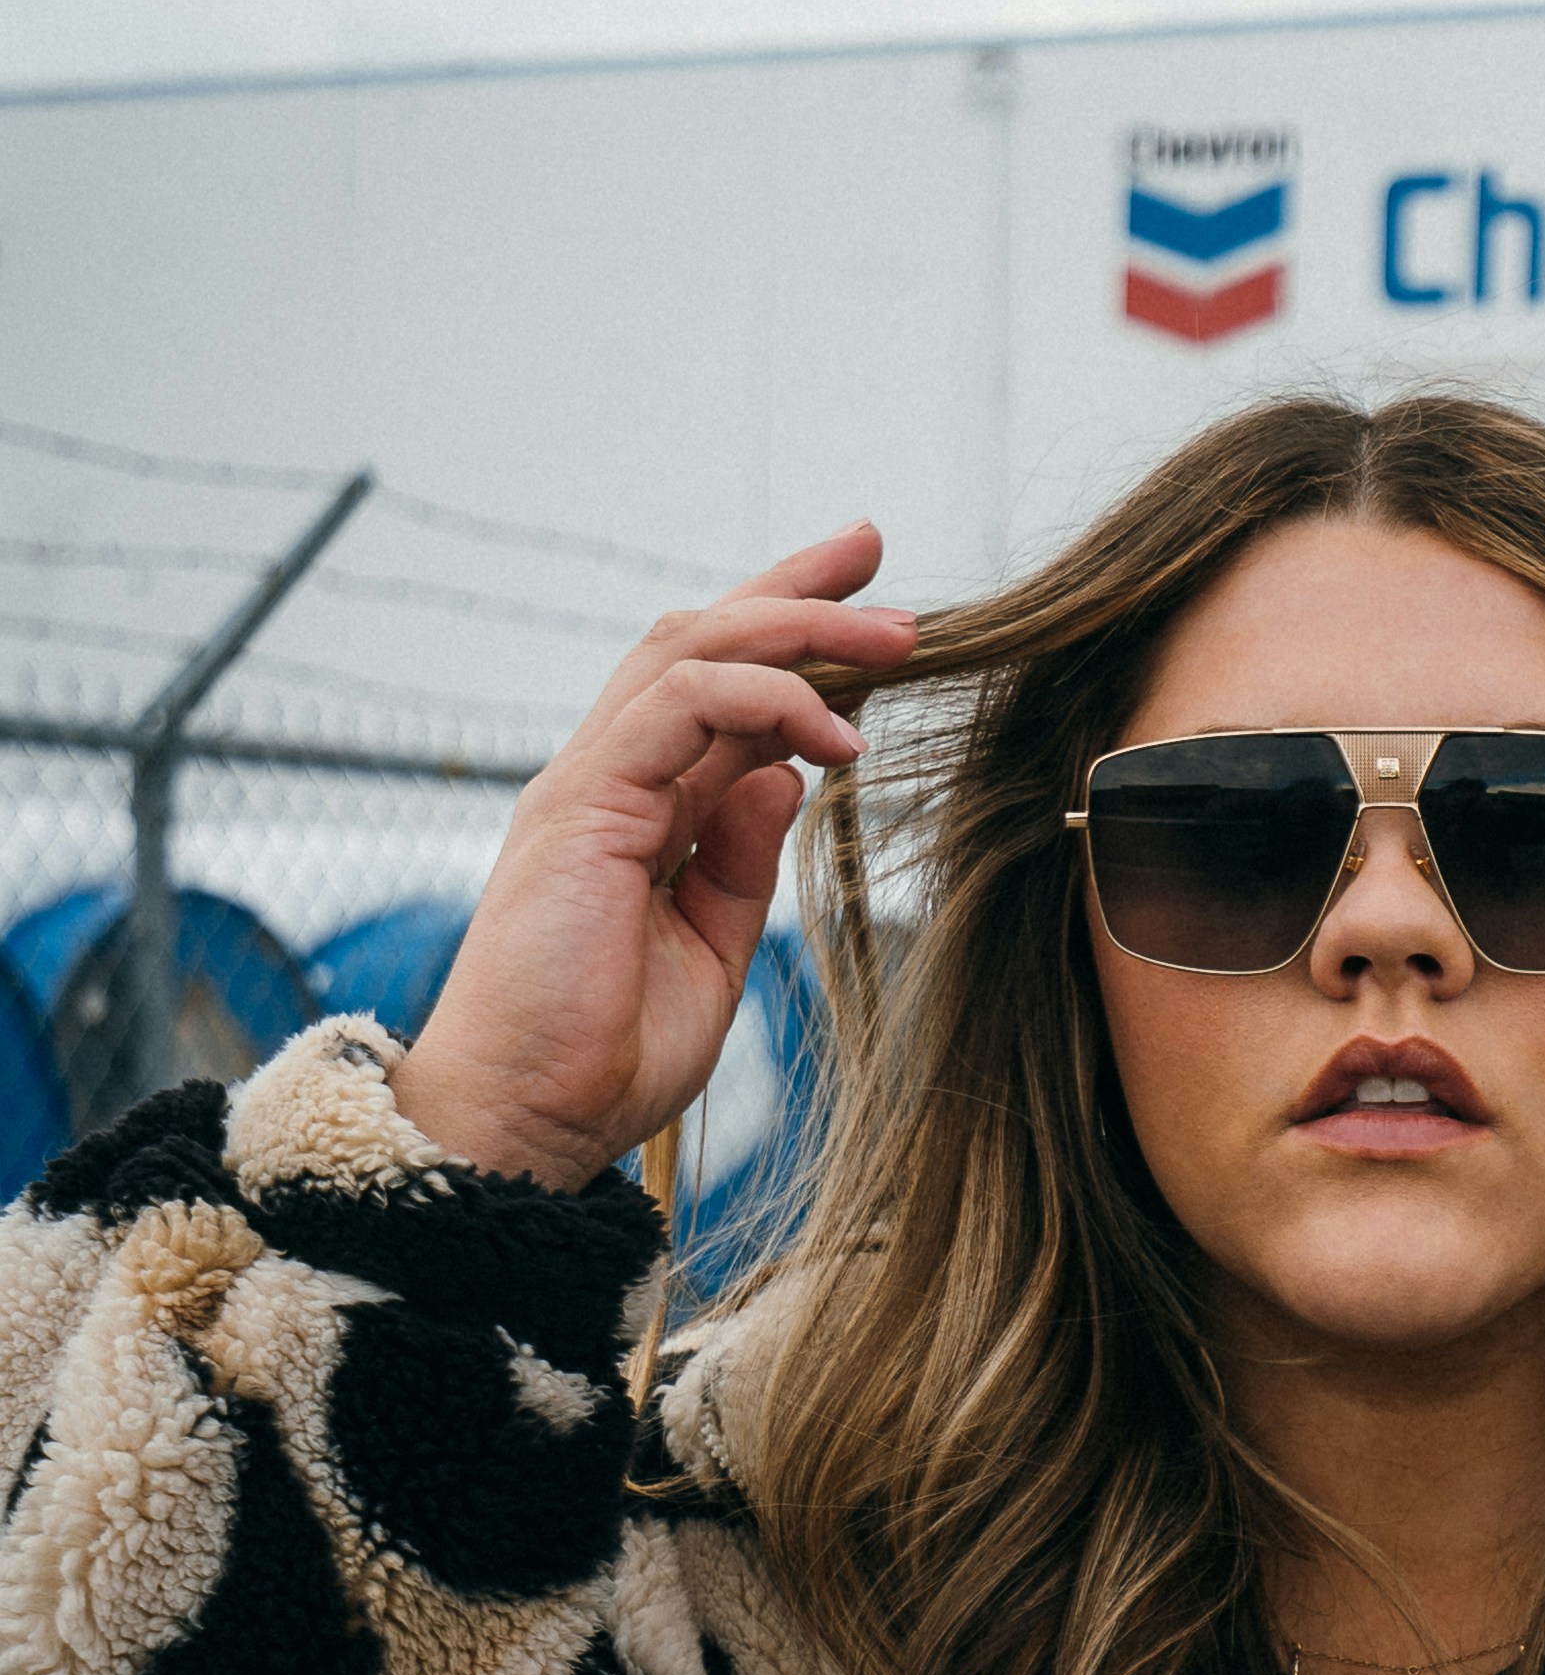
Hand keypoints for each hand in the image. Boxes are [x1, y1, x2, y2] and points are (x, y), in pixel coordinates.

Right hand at [393, 525, 913, 1188]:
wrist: (523, 1118)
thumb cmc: (601, 1054)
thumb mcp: (711, 948)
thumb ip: (744, 860)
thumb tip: (790, 774)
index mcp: (639, 810)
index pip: (718, 690)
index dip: (791, 637)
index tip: (874, 611)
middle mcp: (608, 779)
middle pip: (699, 640)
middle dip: (793, 589)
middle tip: (877, 556)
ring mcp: (587, 784)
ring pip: (690, 651)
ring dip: (797, 627)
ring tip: (892, 636)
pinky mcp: (581, 804)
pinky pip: (679, 707)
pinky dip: (765, 700)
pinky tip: (834, 734)